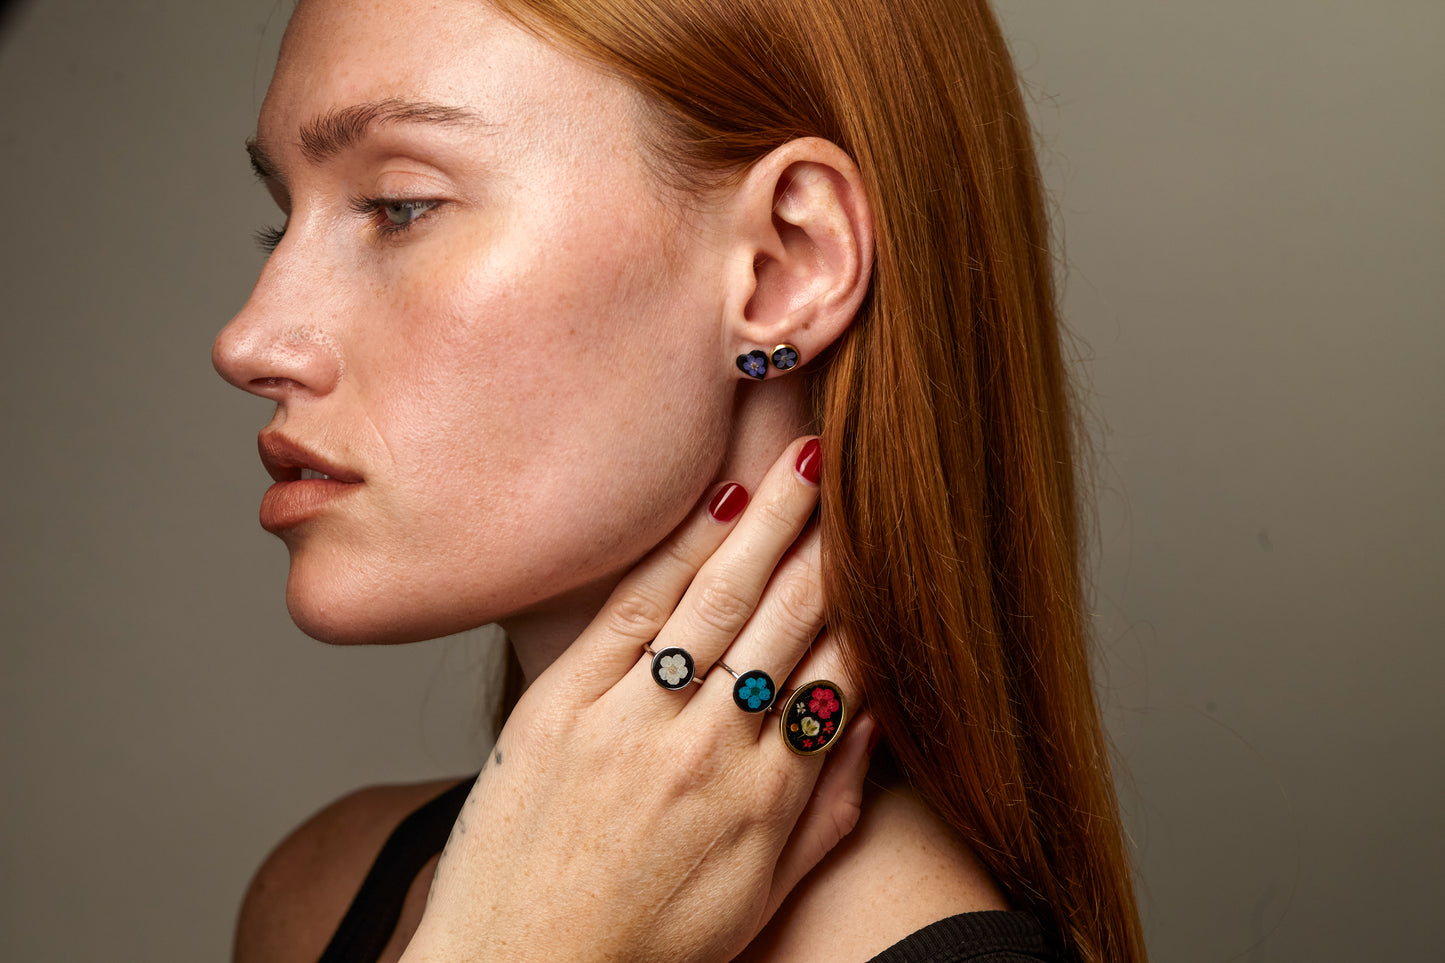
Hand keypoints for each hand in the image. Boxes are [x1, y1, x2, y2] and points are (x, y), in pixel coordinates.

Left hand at [401, 437, 874, 962]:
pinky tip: (719, 500)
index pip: (840, 670)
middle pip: (790, 620)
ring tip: (810, 460)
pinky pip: (633, 608)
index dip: (868, 600)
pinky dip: (681, 549)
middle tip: (861, 471)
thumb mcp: (759, 898)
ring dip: (774, 521)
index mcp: (768, 798)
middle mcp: (711, 750)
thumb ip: (829, 811)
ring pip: (722, 599)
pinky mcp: (560, 706)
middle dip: (831, 540)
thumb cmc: (640, 945)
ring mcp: (633, 723)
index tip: (885, 544)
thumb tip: (873, 719)